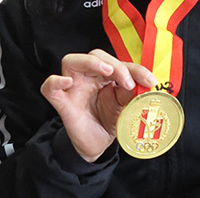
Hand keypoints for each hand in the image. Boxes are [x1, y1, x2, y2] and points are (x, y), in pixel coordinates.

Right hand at [41, 50, 155, 162]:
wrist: (96, 145)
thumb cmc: (108, 121)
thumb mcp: (125, 106)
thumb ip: (130, 93)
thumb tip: (141, 83)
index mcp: (104, 76)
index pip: (117, 62)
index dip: (135, 69)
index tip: (150, 81)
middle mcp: (87, 77)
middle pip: (95, 55)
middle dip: (115, 64)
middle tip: (128, 82)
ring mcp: (72, 88)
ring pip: (71, 61)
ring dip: (89, 62)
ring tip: (107, 72)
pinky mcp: (62, 103)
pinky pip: (50, 88)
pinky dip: (55, 82)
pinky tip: (67, 82)